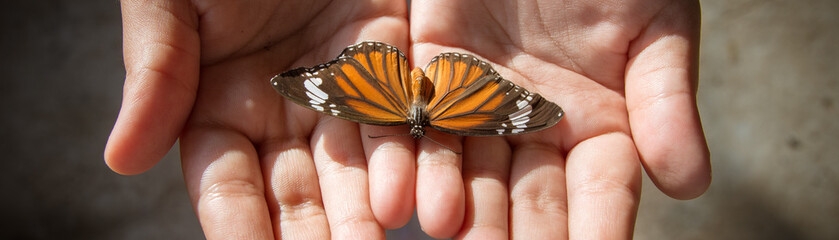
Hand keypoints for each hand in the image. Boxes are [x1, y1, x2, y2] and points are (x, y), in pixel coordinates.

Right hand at [107, 0, 411, 237]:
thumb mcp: (169, 0)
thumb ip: (154, 74)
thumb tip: (120, 160)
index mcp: (214, 106)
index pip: (225, 186)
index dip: (239, 229)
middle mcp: (277, 110)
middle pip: (298, 189)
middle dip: (315, 233)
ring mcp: (335, 88)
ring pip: (355, 163)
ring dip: (369, 204)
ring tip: (379, 238)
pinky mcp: (384, 59)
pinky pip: (400, 112)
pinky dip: (410, 150)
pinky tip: (419, 189)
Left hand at [406, 0, 709, 237]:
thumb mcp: (655, 24)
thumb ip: (665, 100)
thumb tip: (691, 186)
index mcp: (601, 122)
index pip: (602, 190)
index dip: (598, 231)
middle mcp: (538, 124)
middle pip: (529, 195)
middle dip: (521, 237)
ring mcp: (483, 100)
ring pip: (468, 167)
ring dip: (461, 206)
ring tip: (453, 236)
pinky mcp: (435, 68)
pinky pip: (421, 119)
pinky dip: (414, 156)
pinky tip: (411, 196)